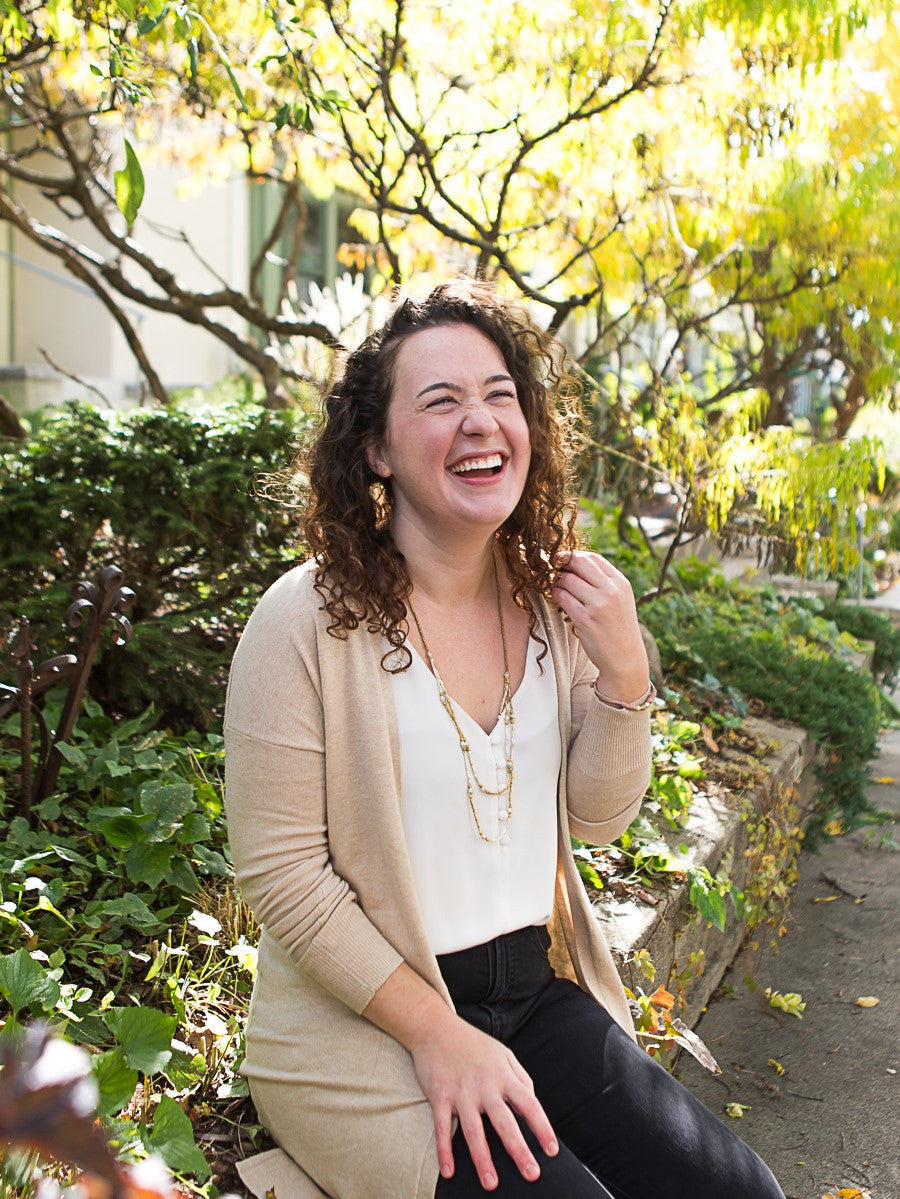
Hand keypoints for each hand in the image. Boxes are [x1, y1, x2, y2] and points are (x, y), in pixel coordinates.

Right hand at [410, 1012, 557, 1189]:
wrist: (435, 1028)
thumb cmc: (473, 1043)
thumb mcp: (503, 1053)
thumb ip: (520, 1076)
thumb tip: (533, 1099)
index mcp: (503, 1076)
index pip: (529, 1104)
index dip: (542, 1128)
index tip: (552, 1151)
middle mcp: (485, 1086)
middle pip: (505, 1123)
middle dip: (519, 1150)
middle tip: (531, 1175)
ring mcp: (461, 1092)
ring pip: (474, 1131)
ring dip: (482, 1159)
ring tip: (491, 1184)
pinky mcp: (440, 1096)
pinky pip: (443, 1128)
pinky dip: (445, 1151)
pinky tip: (449, 1173)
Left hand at [551, 550, 648, 700]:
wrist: (625, 658)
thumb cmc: (618, 627)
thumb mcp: (620, 599)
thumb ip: (604, 581)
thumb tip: (576, 562)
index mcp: (621, 583)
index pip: (593, 558)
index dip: (574, 556)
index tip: (563, 560)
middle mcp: (611, 591)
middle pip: (579, 563)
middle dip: (562, 563)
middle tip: (553, 569)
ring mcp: (599, 605)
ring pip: (567, 580)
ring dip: (557, 581)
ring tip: (556, 586)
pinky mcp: (585, 619)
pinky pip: (563, 598)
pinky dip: (556, 595)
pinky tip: (557, 598)